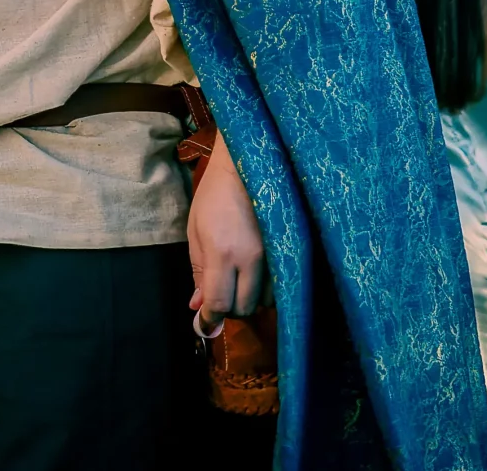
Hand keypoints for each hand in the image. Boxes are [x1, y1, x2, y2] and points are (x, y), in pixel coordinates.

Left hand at [187, 142, 265, 331]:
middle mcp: (252, 258)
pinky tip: (257, 274)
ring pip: (265, 301)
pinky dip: (267, 289)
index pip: (219, 303)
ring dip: (250, 299)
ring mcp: (275, 254)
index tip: (204, 324)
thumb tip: (198, 306)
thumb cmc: (214, 194)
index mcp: (222, 251)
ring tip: (239, 280)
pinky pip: (280, 286)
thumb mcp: (196, 230)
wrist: (249, 163)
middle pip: (244, 308)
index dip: (210, 319)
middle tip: (221, 294)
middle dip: (229, 308)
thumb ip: (199, 271)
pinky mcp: (291, 250)